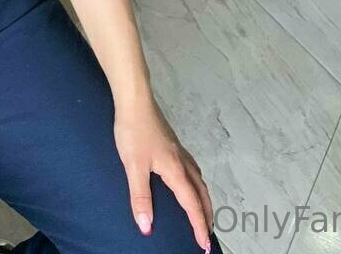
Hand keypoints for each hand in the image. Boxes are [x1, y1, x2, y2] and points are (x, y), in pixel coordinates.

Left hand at [113, 94, 213, 251]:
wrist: (135, 101)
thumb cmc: (133, 131)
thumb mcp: (133, 166)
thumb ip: (140, 197)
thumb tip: (147, 226)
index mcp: (175, 170)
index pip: (191, 204)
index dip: (198, 225)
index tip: (204, 244)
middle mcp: (182, 162)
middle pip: (201, 193)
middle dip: (206, 215)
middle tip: (207, 233)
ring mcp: (179, 152)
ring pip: (198, 180)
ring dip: (203, 199)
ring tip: (202, 212)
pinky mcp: (173, 145)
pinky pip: (192, 170)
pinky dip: (196, 183)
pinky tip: (187, 182)